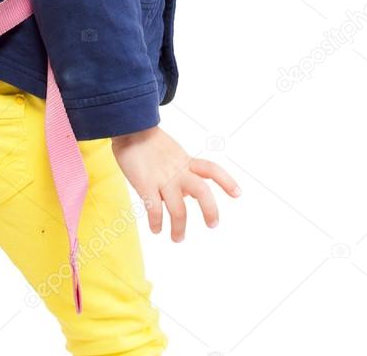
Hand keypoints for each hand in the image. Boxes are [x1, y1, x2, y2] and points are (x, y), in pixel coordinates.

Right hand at [111, 126, 240, 241]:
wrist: (128, 128)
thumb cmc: (147, 141)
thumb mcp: (172, 153)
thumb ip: (182, 173)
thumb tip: (189, 196)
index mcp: (185, 161)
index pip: (211, 169)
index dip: (226, 181)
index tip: (238, 194)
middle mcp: (177, 171)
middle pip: (202, 191)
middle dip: (210, 210)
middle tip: (213, 225)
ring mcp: (162, 178)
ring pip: (179, 208)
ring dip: (180, 227)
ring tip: (178, 238)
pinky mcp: (144, 184)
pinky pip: (154, 209)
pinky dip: (157, 223)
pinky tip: (156, 229)